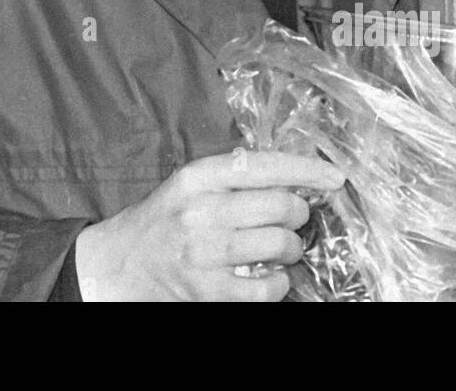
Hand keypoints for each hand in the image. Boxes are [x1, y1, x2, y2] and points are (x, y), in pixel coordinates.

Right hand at [74, 149, 344, 301]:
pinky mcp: (208, 290)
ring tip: (283, 248)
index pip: (264, 165)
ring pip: (280, 244)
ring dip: (292, 248)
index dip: (306, 171)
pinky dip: (279, 283)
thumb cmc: (164, 220)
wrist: (120, 263)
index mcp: (198, 176)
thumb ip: (234, 177)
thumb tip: (294, 178)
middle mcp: (201, 210)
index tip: (334, 178)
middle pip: (281, 205)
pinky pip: (267, 288)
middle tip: (294, 218)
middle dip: (299, 213)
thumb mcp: (191, 184)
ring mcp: (204, 252)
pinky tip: (270, 277)